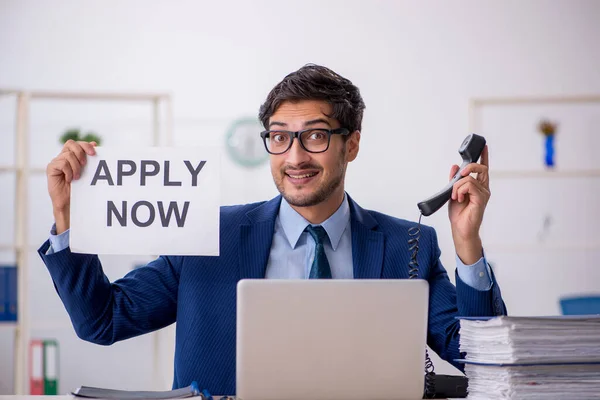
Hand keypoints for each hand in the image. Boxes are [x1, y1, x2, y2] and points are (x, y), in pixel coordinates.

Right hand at [46, 140, 96, 233]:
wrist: (70, 202)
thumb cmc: (80, 188)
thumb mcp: (87, 171)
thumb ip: (89, 158)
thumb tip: (94, 143)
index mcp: (72, 156)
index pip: (77, 143)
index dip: (85, 145)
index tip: (94, 153)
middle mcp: (63, 157)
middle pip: (70, 144)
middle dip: (80, 152)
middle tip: (85, 164)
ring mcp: (56, 162)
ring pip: (68, 155)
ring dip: (76, 166)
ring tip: (77, 177)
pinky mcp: (51, 168)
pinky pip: (62, 164)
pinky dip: (68, 171)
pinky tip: (69, 179)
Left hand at [448, 145, 489, 263]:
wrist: (460, 228)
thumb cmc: (459, 213)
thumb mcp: (453, 193)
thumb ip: (454, 180)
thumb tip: (455, 166)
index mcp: (478, 186)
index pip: (482, 169)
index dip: (483, 157)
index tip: (484, 146)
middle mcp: (483, 188)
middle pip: (481, 168)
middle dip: (469, 166)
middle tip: (460, 174)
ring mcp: (484, 193)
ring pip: (469, 178)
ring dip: (457, 186)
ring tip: (456, 197)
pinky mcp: (481, 198)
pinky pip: (469, 185)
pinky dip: (460, 190)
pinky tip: (459, 199)